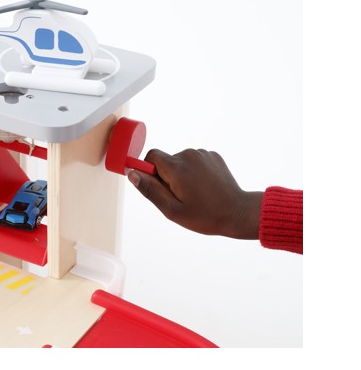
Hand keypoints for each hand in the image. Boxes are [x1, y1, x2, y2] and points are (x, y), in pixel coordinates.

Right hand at [128, 148, 263, 238]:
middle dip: (167, 176)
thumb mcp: (172, 209)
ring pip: (180, 161)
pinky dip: (195, 171)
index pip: (151, 156)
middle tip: (180, 196)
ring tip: (195, 193)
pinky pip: (194, 160)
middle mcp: (189, 155)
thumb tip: (132, 173)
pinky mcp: (213, 155)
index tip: (159, 187)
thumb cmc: (204, 215)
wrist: (237, 212)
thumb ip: (150, 190)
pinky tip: (204, 187)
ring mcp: (203, 154)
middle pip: (166, 160)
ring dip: (181, 174)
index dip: (150, 172)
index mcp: (177, 167)